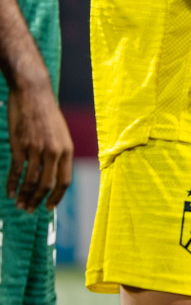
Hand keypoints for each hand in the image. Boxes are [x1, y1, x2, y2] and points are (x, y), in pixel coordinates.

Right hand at [6, 77, 70, 211]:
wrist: (33, 94)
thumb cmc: (47, 114)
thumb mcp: (61, 134)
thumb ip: (59, 153)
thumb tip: (55, 174)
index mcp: (67, 149)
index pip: (64, 181)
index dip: (56, 197)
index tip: (49, 207)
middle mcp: (54, 151)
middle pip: (47, 185)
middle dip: (37, 201)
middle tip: (29, 210)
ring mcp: (36, 149)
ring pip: (30, 181)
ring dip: (24, 196)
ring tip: (19, 204)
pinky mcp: (20, 146)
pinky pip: (16, 171)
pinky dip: (12, 185)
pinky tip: (10, 193)